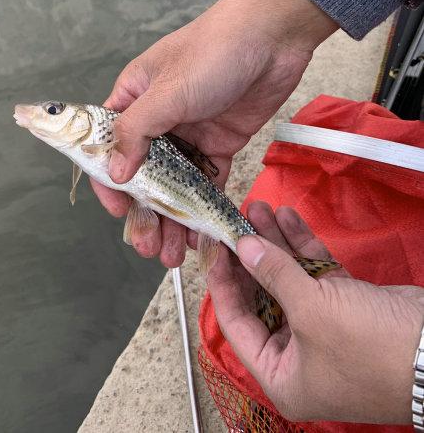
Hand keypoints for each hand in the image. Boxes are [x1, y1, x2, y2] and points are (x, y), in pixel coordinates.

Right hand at [90, 0, 337, 266]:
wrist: (273, 37)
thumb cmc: (213, 53)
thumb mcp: (167, 92)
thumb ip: (137, 132)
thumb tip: (114, 173)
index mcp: (134, 98)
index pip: (109, 144)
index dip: (110, 180)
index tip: (120, 212)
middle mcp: (158, 119)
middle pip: (143, 173)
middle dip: (144, 212)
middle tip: (149, 246)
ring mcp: (190, 133)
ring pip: (174, 184)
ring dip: (172, 217)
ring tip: (172, 253)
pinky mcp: (220, 143)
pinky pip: (207, 181)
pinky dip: (202, 207)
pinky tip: (200, 234)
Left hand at [208, 202, 423, 423]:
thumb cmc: (366, 345)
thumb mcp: (312, 310)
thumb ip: (272, 275)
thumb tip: (242, 247)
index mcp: (280, 373)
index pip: (235, 323)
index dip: (221, 281)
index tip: (213, 245)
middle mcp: (297, 353)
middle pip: (261, 295)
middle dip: (251, 254)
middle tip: (236, 219)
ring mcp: (322, 327)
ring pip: (287, 279)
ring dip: (275, 243)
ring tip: (258, 207)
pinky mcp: (345, 305)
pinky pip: (314, 273)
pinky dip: (302, 247)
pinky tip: (288, 216)